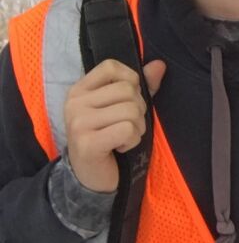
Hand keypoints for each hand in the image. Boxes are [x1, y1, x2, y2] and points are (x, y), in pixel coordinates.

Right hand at [63, 59, 165, 192]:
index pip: (111, 66)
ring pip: (131, 110)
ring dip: (137, 127)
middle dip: (138, 109)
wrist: (92, 177)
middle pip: (127, 89)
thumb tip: (159, 64)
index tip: (125, 100)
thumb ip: (142, 85)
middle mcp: (74, 103)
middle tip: (125, 126)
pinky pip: (128, 129)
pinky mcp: (87, 143)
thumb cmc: (110, 136)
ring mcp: (78, 123)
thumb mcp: (123, 107)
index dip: (130, 80)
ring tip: (123, 137)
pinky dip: (133, 140)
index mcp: (79, 90)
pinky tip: (120, 147)